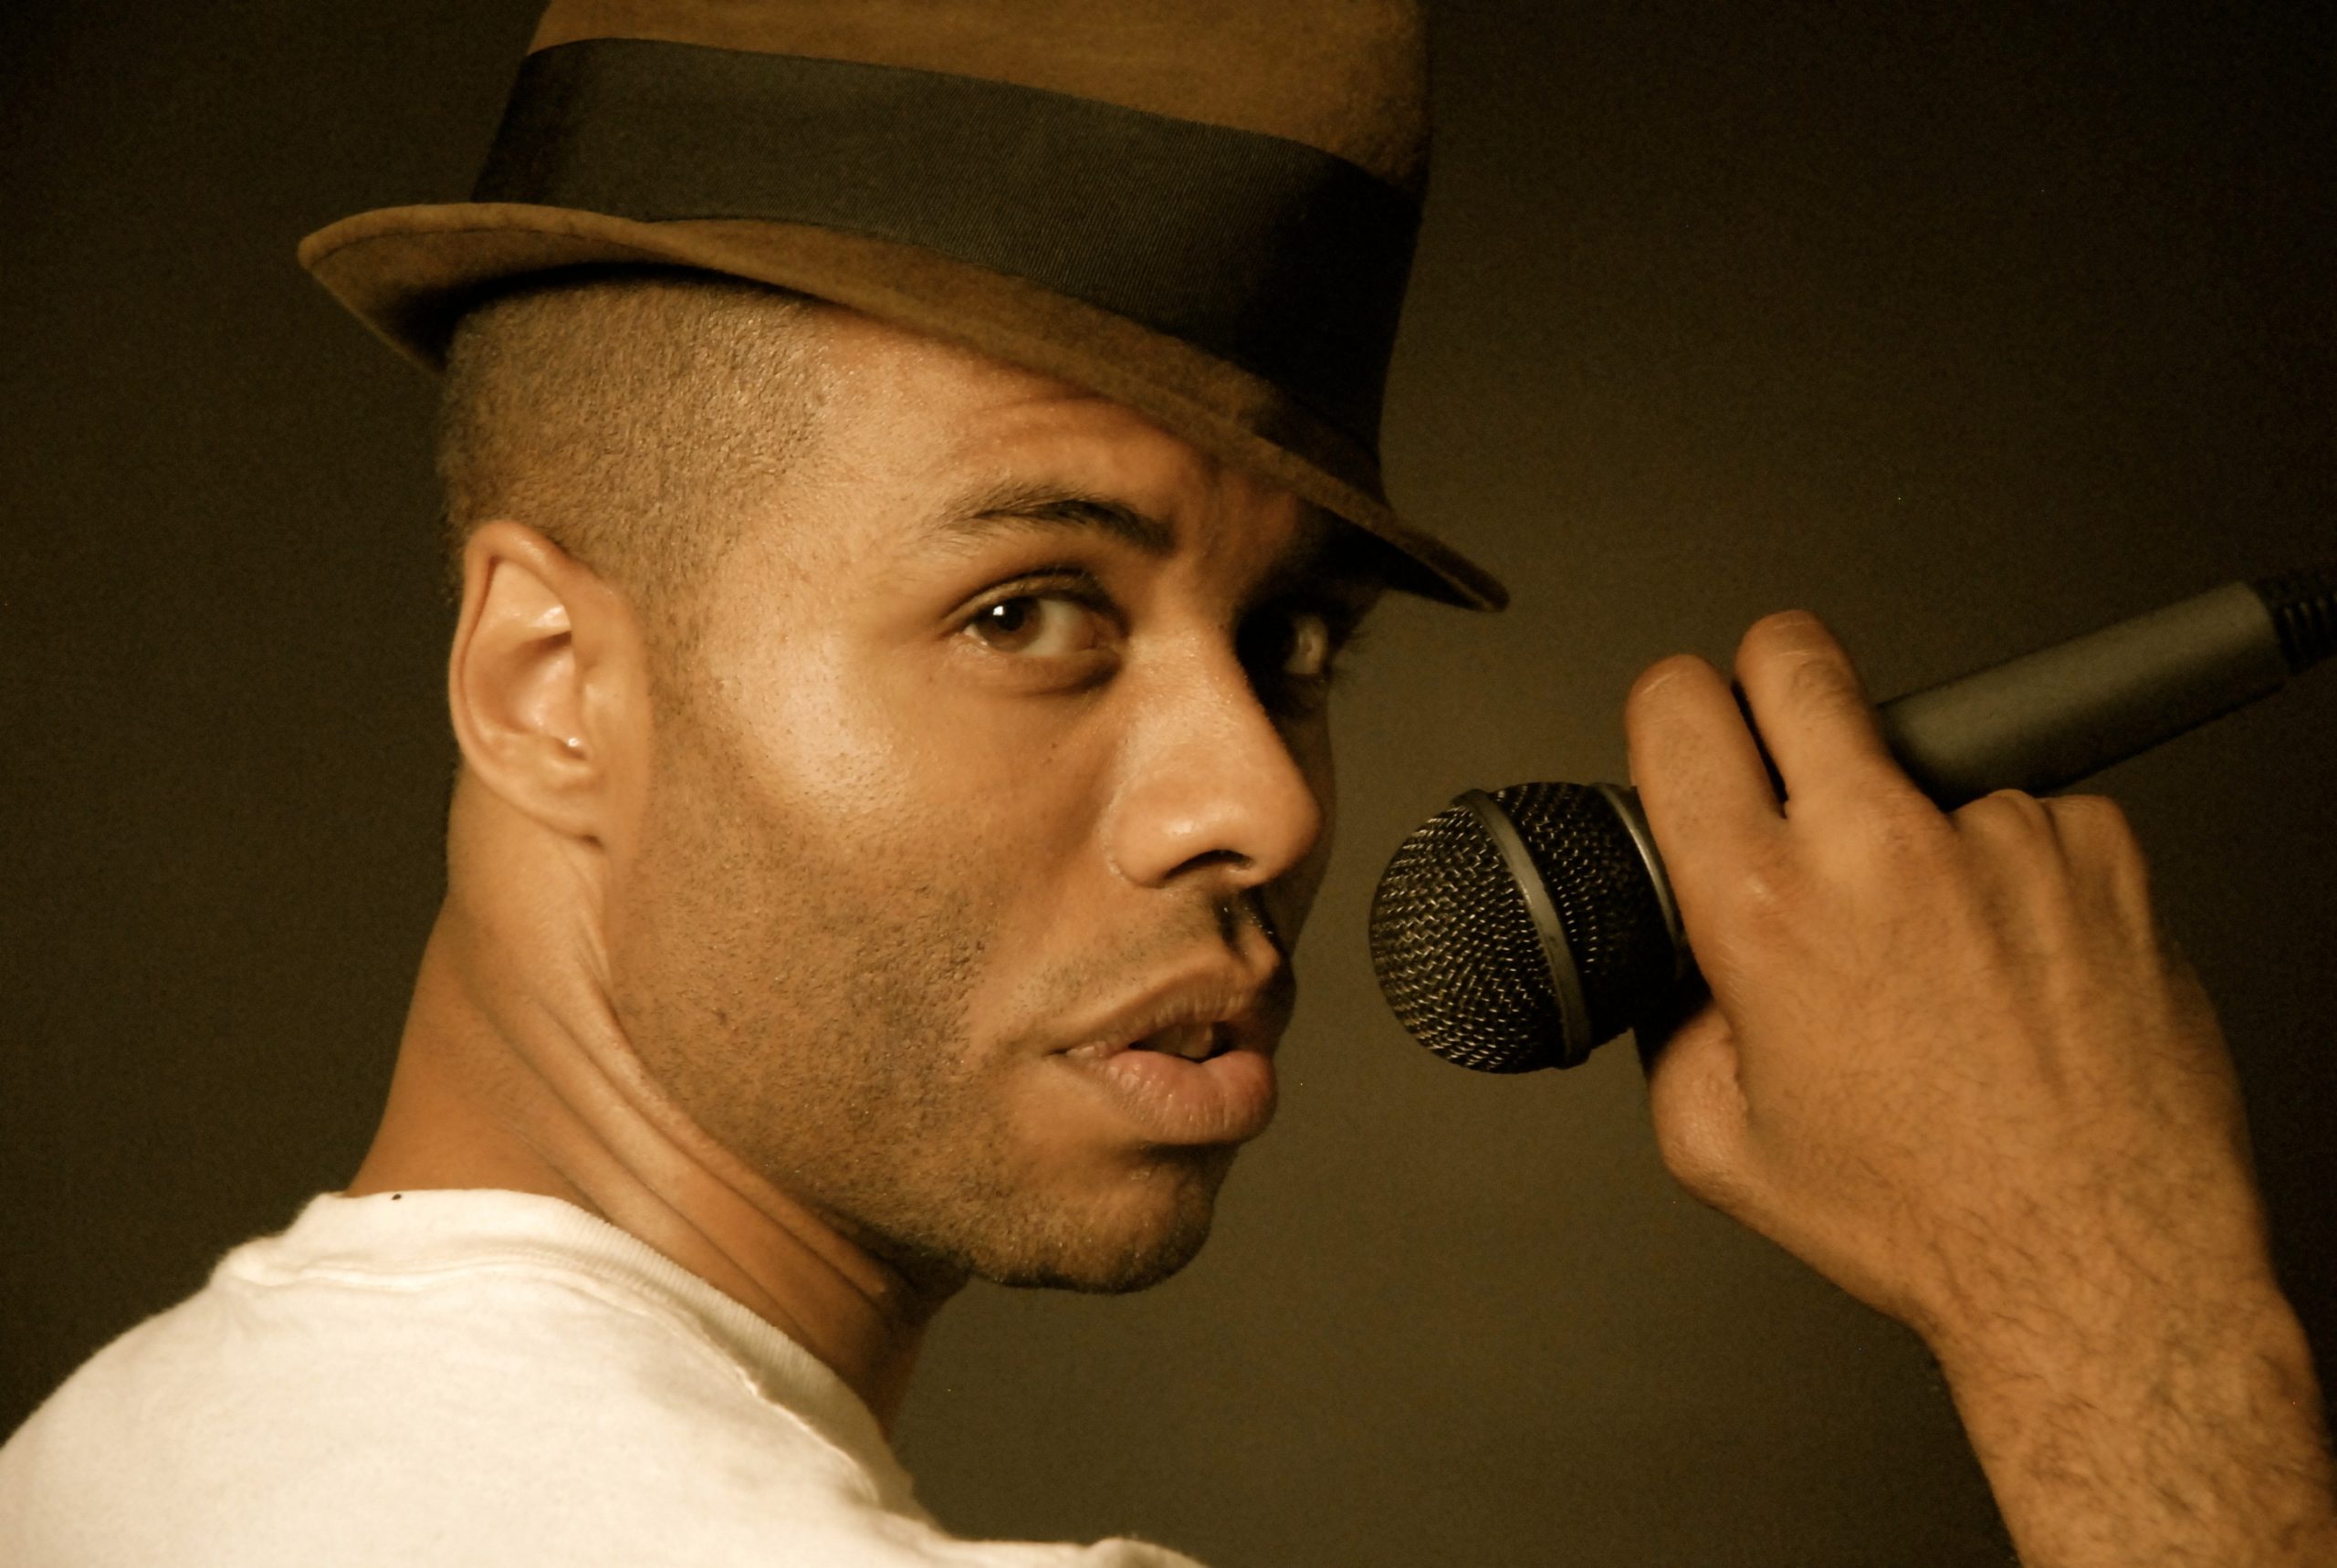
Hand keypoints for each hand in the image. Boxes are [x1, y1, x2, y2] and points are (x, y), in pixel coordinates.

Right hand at [1624, 609, 2335, 1565]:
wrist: (2101, 1264)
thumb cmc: (1931, 1218)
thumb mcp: (1717, 1142)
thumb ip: (1670, 1022)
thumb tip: (1685, 961)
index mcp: (1765, 908)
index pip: (1679, 706)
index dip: (1672, 709)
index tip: (1689, 728)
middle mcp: (1880, 849)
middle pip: (1796, 655)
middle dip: (1774, 682)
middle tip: (1788, 744)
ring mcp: (2000, 834)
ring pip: (1923, 760)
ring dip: (1914, 821)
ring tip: (1940, 947)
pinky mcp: (2097, 846)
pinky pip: (2027, 816)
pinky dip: (2012, 872)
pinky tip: (2013, 964)